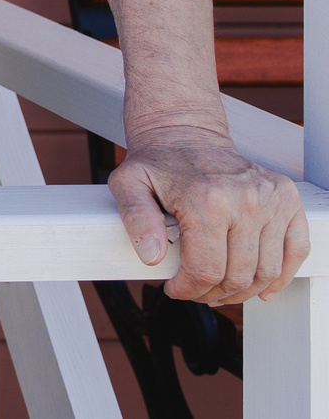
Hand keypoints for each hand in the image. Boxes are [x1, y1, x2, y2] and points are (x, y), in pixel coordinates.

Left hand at [110, 128, 309, 302]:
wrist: (186, 132)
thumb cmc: (158, 163)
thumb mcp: (129, 184)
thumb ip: (136, 220)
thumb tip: (152, 257)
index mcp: (207, 199)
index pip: (206, 269)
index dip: (189, 289)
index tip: (175, 289)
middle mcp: (246, 200)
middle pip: (239, 275)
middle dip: (213, 294)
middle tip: (196, 292)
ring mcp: (272, 199)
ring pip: (267, 271)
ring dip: (244, 291)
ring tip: (221, 290)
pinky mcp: (288, 198)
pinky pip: (297, 250)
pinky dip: (282, 275)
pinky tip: (263, 288)